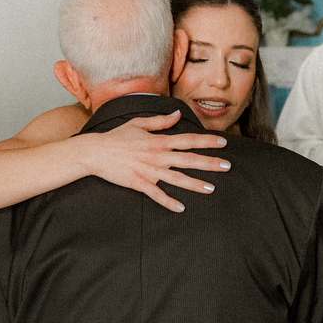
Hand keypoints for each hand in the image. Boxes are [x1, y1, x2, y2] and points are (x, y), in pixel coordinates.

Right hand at [83, 111, 230, 211]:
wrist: (95, 152)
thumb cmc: (116, 137)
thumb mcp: (139, 123)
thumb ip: (160, 121)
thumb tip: (177, 115)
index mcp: (159, 140)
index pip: (188, 139)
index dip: (206, 141)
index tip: (223, 142)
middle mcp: (157, 155)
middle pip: (188, 159)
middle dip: (209, 163)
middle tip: (227, 166)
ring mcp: (149, 170)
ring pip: (177, 178)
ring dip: (195, 184)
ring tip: (211, 188)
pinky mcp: (139, 183)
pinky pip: (156, 194)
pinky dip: (168, 202)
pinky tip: (181, 208)